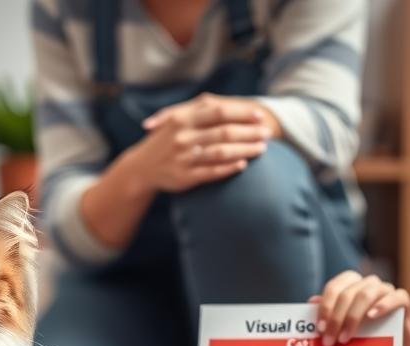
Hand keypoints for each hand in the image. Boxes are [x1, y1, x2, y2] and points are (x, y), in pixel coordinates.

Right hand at [124, 93, 273, 192]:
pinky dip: (230, 168)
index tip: (260, 115)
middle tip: (267, 134)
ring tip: (262, 149)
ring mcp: (184, 157)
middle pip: (224, 132)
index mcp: (182, 118)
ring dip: (245, 150)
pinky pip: (212, 172)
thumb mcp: (177, 119)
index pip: (219, 111)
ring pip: (222, 152)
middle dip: (249, 132)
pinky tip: (244, 165)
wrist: (141, 167)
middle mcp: (183, 137)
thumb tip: (231, 105)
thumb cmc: (166, 140)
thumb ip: (200, 111)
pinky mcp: (185, 176)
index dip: (242, 112)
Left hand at [310, 271, 409, 345]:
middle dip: (336, 318)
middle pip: (348, 293)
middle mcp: (368, 284)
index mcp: (350, 284)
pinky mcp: (403, 302)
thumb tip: (311, 301)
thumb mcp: (340, 327)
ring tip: (345, 338)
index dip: (325, 306)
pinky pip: (397, 297)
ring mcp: (387, 290)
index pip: (334, 287)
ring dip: (353, 316)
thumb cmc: (360, 337)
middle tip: (328, 340)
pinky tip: (372, 316)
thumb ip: (328, 314)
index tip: (319, 328)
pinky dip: (384, 305)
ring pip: (368, 294)